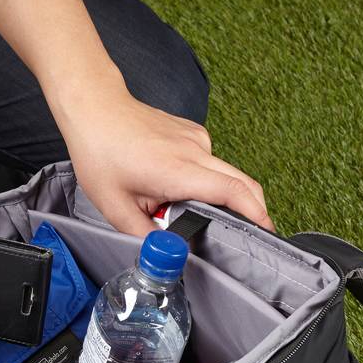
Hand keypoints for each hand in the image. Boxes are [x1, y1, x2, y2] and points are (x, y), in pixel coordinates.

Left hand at [55, 82, 272, 235]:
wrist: (96, 108)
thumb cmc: (101, 152)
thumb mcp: (116, 207)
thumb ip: (146, 235)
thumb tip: (167, 253)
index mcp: (179, 170)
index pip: (233, 192)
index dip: (255, 215)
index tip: (266, 232)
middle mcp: (196, 151)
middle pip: (244, 183)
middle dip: (254, 211)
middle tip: (250, 236)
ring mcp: (197, 139)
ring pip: (226, 175)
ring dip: (221, 197)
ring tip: (189, 210)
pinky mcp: (194, 134)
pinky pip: (210, 164)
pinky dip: (204, 181)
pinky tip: (177, 186)